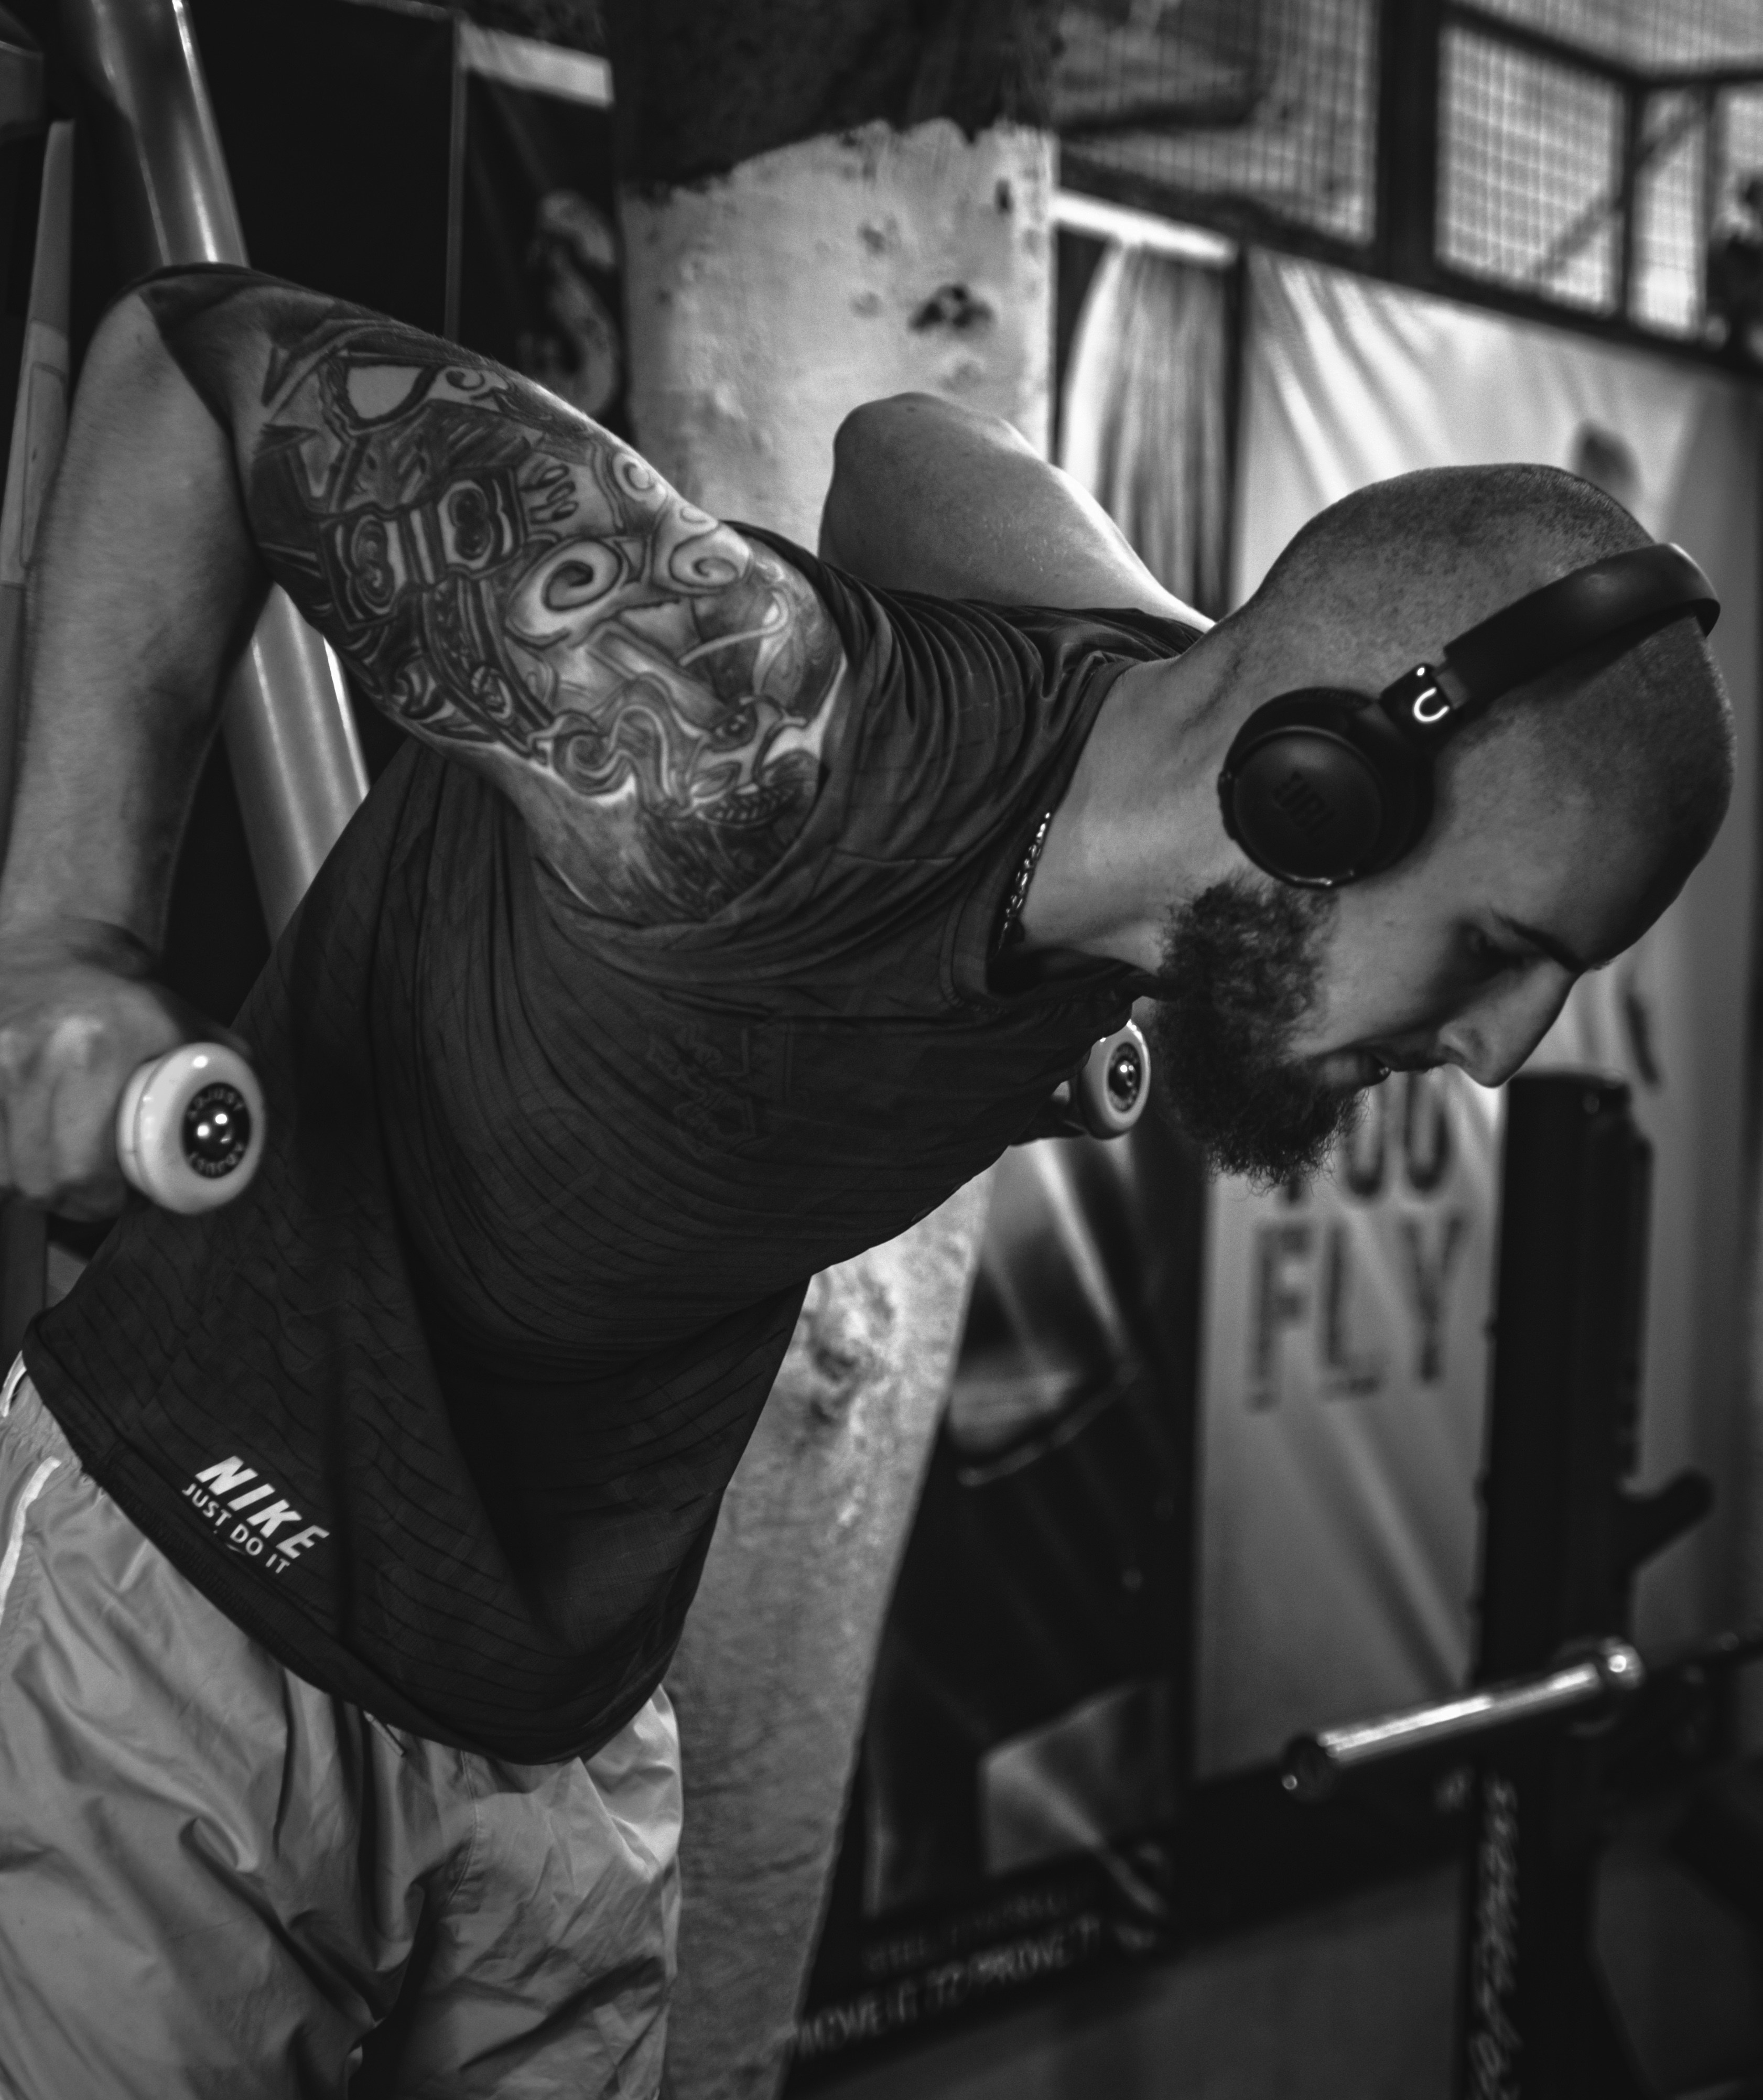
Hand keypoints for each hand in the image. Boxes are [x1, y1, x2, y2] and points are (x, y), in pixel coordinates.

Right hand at [0, 923, 227, 1217]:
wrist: (54, 941)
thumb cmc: (121, 991)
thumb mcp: (182, 1023)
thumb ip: (225, 1066)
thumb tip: (250, 1121)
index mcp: (92, 1050)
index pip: (82, 1170)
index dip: (102, 1200)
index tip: (121, 1197)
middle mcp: (29, 1057)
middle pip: (38, 1180)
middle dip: (71, 1202)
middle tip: (95, 1194)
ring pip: (1, 1172)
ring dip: (31, 1186)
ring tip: (59, 1175)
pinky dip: (0, 1161)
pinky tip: (21, 1154)